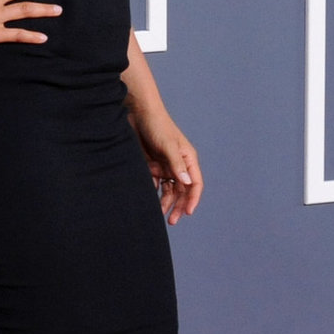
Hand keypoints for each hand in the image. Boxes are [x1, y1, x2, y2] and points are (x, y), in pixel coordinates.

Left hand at [130, 103, 201, 223]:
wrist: (138, 113)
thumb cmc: (157, 125)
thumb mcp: (168, 145)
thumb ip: (176, 164)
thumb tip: (186, 183)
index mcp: (188, 159)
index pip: (195, 183)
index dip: (193, 199)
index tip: (187, 212)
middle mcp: (179, 164)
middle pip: (182, 190)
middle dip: (178, 206)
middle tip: (171, 220)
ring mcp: (166, 166)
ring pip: (169, 190)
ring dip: (166, 203)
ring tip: (159, 215)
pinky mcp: (153, 165)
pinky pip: (156, 184)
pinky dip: (154, 193)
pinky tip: (149, 202)